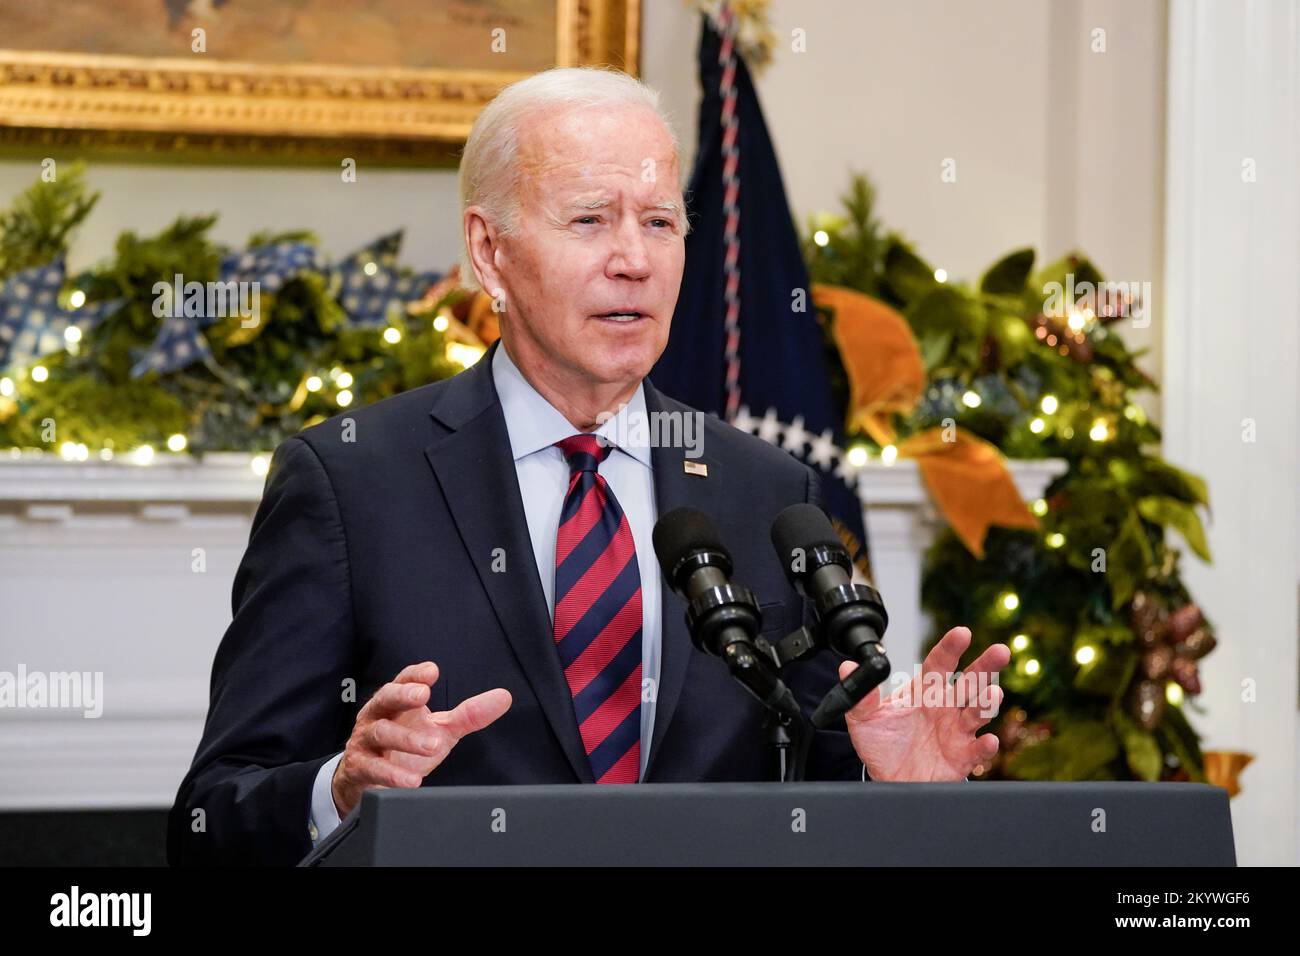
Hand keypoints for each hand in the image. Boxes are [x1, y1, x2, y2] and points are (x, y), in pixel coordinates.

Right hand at [331, 661, 510, 816]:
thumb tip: (504, 697)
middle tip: (423, 696)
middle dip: (403, 695)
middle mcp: (378, 716)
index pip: (403, 680)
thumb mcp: (440, 729)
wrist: (369, 779)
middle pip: (385, 698)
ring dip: (406, 739)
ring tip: (432, 747)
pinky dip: (392, 774)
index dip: (415, 674)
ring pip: (380, 733)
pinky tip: (411, 781)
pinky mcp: (360, 768)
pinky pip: (373, 768)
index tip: (432, 672)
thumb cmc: (405, 747)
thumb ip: (469, 714)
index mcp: (396, 702)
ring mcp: (365, 741)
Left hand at [841, 626, 1008, 781]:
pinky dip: (985, 746)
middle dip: (986, 666)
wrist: (888, 778)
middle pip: (970, 682)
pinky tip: (989, 740)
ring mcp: (957, 731)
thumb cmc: (882, 743)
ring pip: (978, 712)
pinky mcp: (962, 757)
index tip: (962, 633)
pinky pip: (978, 750)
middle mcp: (945, 707)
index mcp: (925, 691)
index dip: (951, 648)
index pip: (939, 664)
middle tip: (999, 651)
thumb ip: (861, 695)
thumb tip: (847, 667)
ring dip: (987, 702)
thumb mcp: (863, 718)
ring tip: (992, 693)